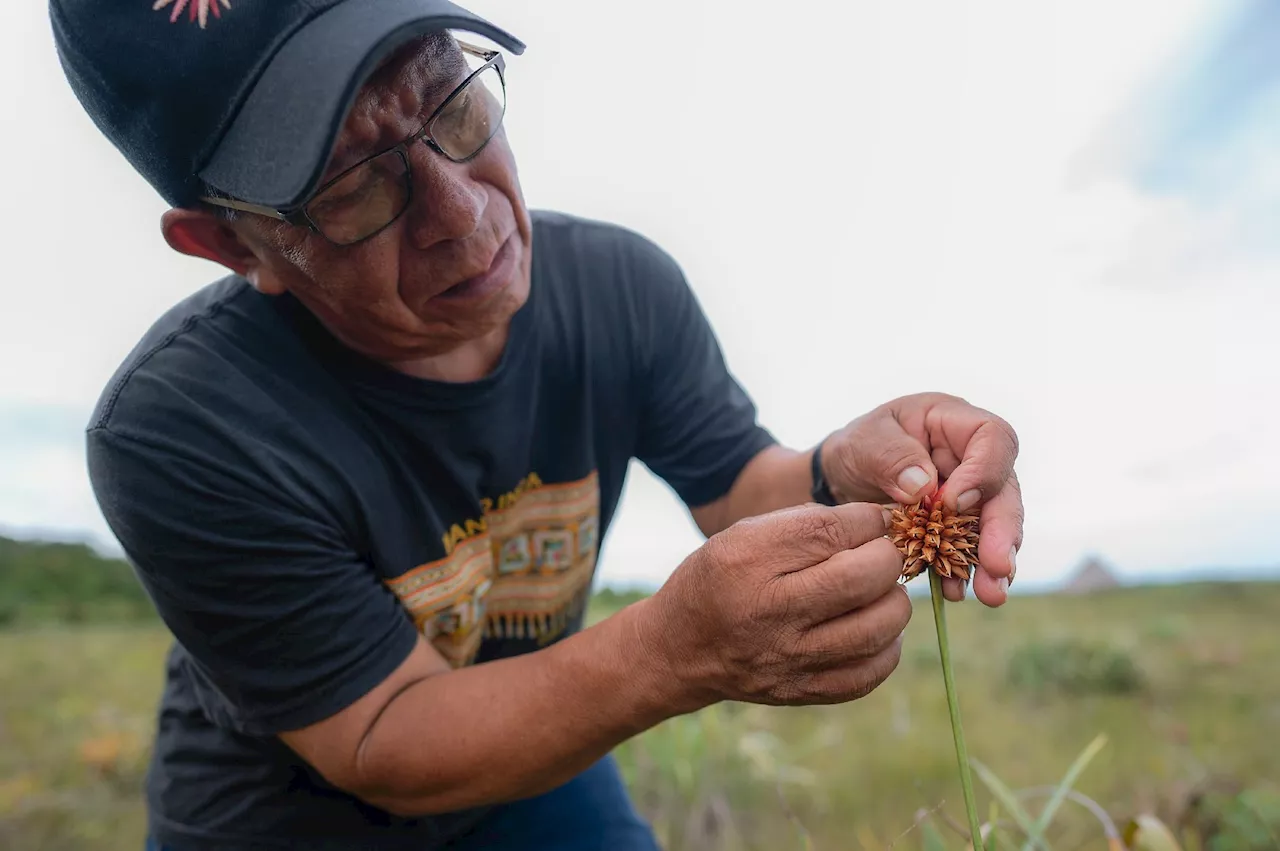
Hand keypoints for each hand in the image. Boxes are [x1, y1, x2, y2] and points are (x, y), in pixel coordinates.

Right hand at [640, 502, 910, 709]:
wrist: (680, 649)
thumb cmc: (720, 578)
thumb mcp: (744, 534)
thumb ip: (807, 523)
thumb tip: (877, 524)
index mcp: (749, 561)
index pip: (832, 531)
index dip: (868, 521)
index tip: (872, 522)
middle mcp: (769, 611)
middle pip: (863, 577)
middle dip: (888, 557)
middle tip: (882, 554)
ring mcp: (788, 658)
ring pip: (877, 627)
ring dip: (894, 601)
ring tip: (881, 591)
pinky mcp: (803, 691)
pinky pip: (871, 672)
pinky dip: (886, 645)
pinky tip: (874, 627)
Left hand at [819, 392, 1021, 606]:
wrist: (843, 478)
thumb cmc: (857, 447)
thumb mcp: (864, 442)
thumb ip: (892, 457)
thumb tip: (925, 489)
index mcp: (955, 423)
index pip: (994, 438)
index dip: (984, 472)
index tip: (954, 503)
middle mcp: (974, 458)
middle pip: (1004, 491)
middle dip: (1002, 532)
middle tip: (998, 568)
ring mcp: (972, 494)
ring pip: (995, 526)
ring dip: (993, 562)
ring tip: (990, 593)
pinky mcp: (960, 526)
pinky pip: (970, 549)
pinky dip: (963, 571)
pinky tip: (953, 591)